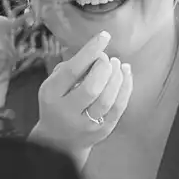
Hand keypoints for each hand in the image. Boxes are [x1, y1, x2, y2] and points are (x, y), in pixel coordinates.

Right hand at [28, 31, 133, 156]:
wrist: (59, 142)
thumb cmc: (57, 104)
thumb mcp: (53, 85)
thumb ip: (69, 68)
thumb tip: (95, 51)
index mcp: (51, 95)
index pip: (72, 71)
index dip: (90, 52)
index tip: (103, 37)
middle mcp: (67, 111)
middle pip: (91, 87)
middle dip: (104, 67)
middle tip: (107, 58)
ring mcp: (86, 124)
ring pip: (107, 99)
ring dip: (116, 76)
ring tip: (117, 64)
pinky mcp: (102, 131)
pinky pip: (118, 108)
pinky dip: (125, 88)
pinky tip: (126, 74)